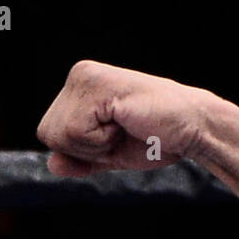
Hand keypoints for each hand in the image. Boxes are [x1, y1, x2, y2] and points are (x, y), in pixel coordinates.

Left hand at [37, 60, 219, 176]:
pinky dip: (102, 140)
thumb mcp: (106, 155)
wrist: (191, 130)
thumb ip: (77, 160)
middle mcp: (79, 75)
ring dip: (95, 145)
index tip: (114, 136)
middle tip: (120, 132)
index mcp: (78, 87)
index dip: (80, 150)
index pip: (48, 134)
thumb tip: (51, 164)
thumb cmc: (154, 138)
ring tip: (124, 126)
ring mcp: (86, 77)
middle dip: (84, 149)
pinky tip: (126, 121)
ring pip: (59, 134)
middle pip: (47, 134)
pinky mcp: (96, 86)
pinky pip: (75, 131)